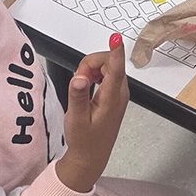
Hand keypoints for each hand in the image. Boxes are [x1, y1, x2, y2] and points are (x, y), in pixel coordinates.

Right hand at [55, 37, 129, 192]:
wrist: (91, 156)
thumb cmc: (84, 140)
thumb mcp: (76, 119)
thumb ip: (78, 96)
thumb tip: (80, 77)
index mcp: (111, 98)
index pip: (116, 70)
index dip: (115, 52)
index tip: (116, 38)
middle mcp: (119, 92)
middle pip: (109, 63)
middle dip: (89, 64)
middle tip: (78, 82)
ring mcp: (118, 92)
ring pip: (107, 67)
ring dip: (91, 69)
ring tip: (81, 87)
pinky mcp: (114, 93)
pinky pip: (107, 74)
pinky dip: (94, 74)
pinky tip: (87, 86)